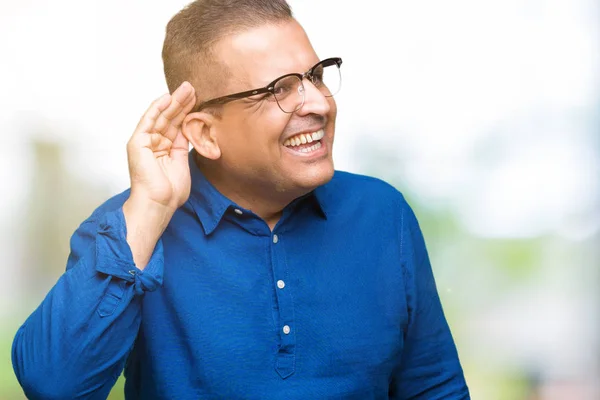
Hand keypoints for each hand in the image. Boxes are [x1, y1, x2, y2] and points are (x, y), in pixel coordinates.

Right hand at [126, 82, 195, 211]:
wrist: (159, 203)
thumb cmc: (170, 191)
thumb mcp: (182, 162)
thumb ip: (184, 145)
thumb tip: (190, 129)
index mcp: (164, 149)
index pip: (176, 125)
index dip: (186, 112)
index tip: (197, 99)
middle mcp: (154, 143)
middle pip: (169, 118)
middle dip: (181, 102)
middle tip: (193, 87)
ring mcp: (144, 142)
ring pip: (161, 116)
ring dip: (173, 101)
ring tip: (186, 88)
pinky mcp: (137, 142)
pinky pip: (148, 121)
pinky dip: (157, 108)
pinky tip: (168, 98)